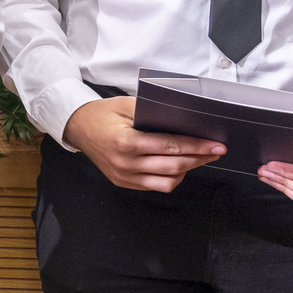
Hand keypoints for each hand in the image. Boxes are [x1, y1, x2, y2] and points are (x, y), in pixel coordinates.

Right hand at [63, 96, 223, 191]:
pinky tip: (177, 167)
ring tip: (196, 159)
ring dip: (186, 171)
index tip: (216, 146)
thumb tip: (184, 121)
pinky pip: (155, 186)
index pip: (170, 147)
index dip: (197, 146)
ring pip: (167, 182)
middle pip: (173, 166)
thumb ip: (153, 113)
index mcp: (126, 142)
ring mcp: (124, 176)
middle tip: (215, 152)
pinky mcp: (124, 183)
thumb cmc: (102, 113)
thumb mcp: (126, 105)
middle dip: (198, 158)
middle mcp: (126, 163)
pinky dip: (170, 178)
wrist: (77, 127)